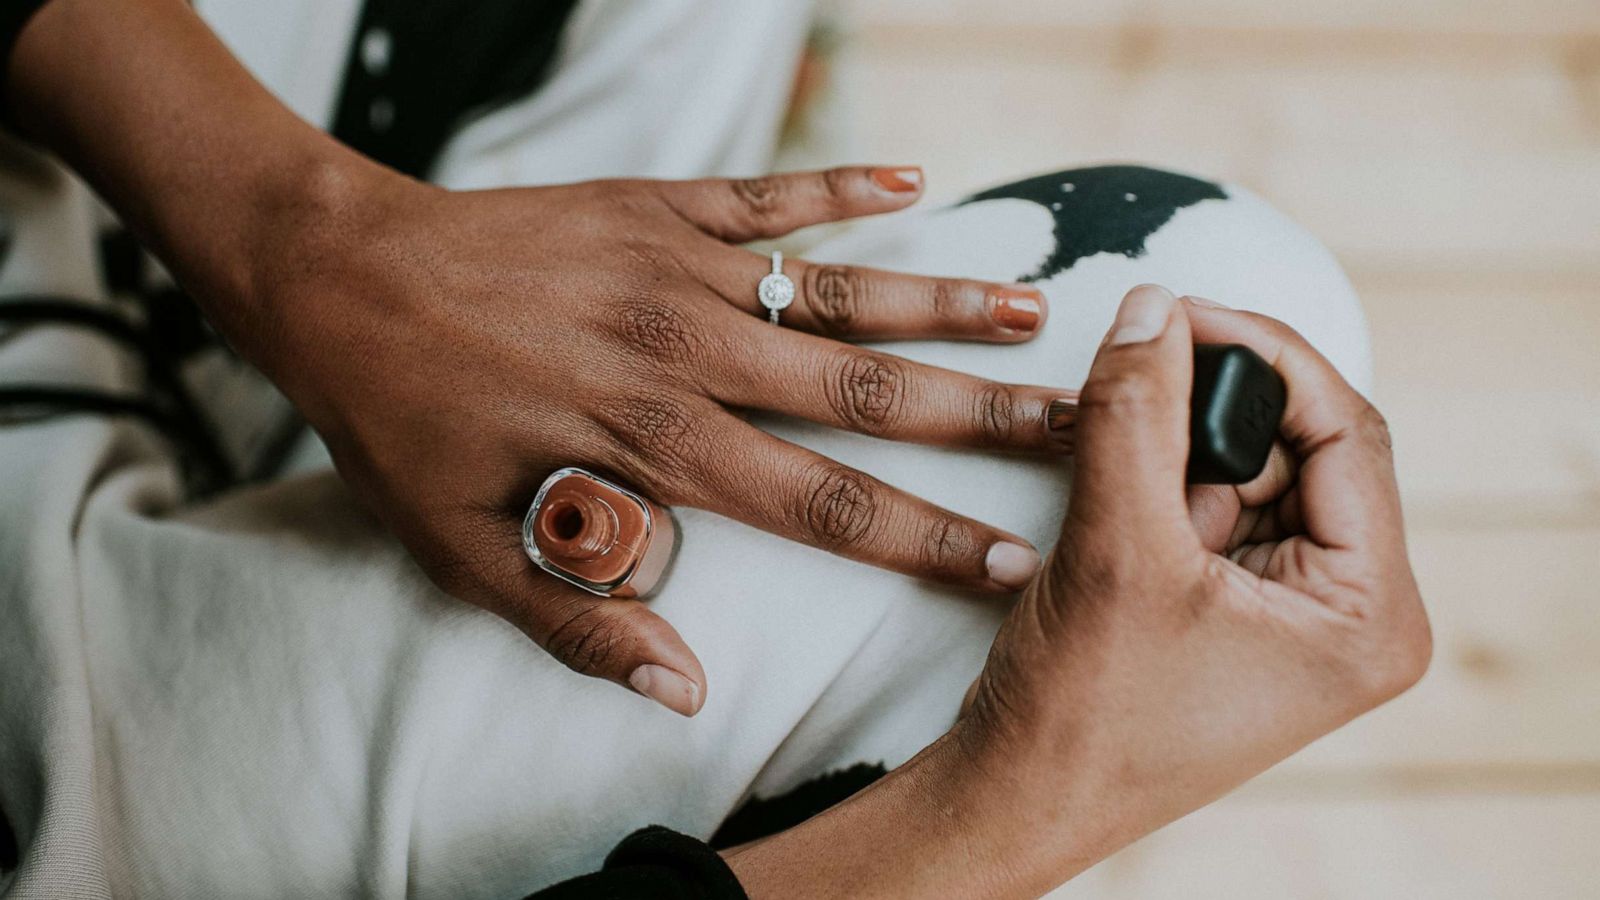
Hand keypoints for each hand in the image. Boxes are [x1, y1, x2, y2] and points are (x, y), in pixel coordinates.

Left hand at [240, 161, 1064, 713]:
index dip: (928, 540)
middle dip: (985, 420)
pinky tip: (914, 181)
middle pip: (867, 395)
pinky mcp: (655, 203)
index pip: (825, 505)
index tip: (1017, 563)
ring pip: (838, 290)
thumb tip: (686, 690)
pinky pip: (767, 192)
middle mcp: (688, 351)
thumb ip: (581, 622)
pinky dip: (842, 185)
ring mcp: (678, 266)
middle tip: (1081, 429)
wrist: (333, 274)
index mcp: (655, 444)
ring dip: (941, 305)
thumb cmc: (399, 419)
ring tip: (1036, 315)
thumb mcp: (463, 550)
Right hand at [948, 285, 1431, 892]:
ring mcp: (1297, 614)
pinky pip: (1214, 509)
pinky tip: (1113, 520)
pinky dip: (1160, 489)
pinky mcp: (1241, 611)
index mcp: (1370, 614)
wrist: (1019, 799)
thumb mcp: (1115, 547)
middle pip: (1299, 447)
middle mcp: (1352, 613)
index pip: (1347, 433)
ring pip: (1248, 471)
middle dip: (1207, 417)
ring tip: (1113, 501)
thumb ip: (1137, 414)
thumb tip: (1152, 306)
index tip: (1179, 309)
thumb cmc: (1082, 715)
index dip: (1264, 354)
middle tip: (1128, 391)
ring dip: (1173, 455)